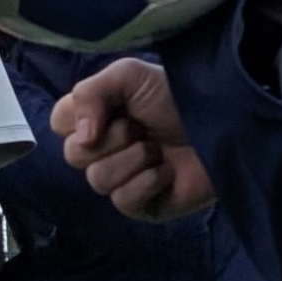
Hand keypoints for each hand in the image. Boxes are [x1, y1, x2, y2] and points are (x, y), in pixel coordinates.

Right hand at [53, 60, 214, 220]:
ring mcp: (120, 178)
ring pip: (97, 180)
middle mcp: (102, 149)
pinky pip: (122, 200)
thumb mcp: (128, 75)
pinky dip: (147, 182)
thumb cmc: (174, 96)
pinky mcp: (140, 205)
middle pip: (73, 155)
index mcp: (95, 117)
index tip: (108, 109)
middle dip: (112, 138)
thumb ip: (89, 93)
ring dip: (133, 159)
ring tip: (158, 149)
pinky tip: (167, 172)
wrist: (223, 124)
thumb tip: (82, 137)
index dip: (78, 118)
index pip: (58, 123)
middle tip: (140, 127)